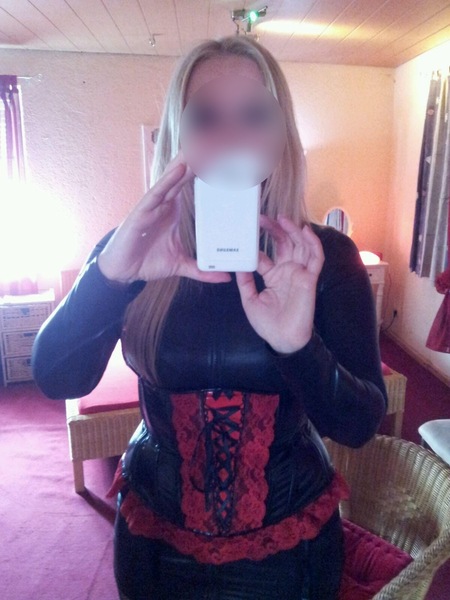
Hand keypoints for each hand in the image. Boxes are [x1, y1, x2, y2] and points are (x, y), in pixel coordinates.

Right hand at [97, 155, 230, 284]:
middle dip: (198, 158)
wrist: (123, 271)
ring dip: (186, 162)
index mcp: (173, 209)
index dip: (206, 169)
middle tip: (217, 140)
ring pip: (171, 178)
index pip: (192, 184)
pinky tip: (179, 169)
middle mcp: (164, 202)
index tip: (224, 155)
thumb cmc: (147, 260)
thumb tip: (225, 278)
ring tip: (202, 145)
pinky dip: (167, 181)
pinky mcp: (141, 212)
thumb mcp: (180, 265)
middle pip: (183, 174)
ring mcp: (153, 205)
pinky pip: (156, 193)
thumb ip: (202, 269)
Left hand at [236, 216, 323, 353]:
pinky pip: (315, 258)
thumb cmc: (267, 324)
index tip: (249, 228)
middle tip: (263, 217)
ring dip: (293, 231)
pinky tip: (306, 231)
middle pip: (283, 244)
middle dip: (275, 230)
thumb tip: (238, 264)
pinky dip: (313, 243)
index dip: (259, 241)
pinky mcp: (310, 278)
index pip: (266, 253)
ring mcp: (299, 273)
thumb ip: (245, 281)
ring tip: (283, 219)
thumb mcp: (249, 300)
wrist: (282, 339)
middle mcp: (287, 271)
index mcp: (273, 276)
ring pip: (300, 246)